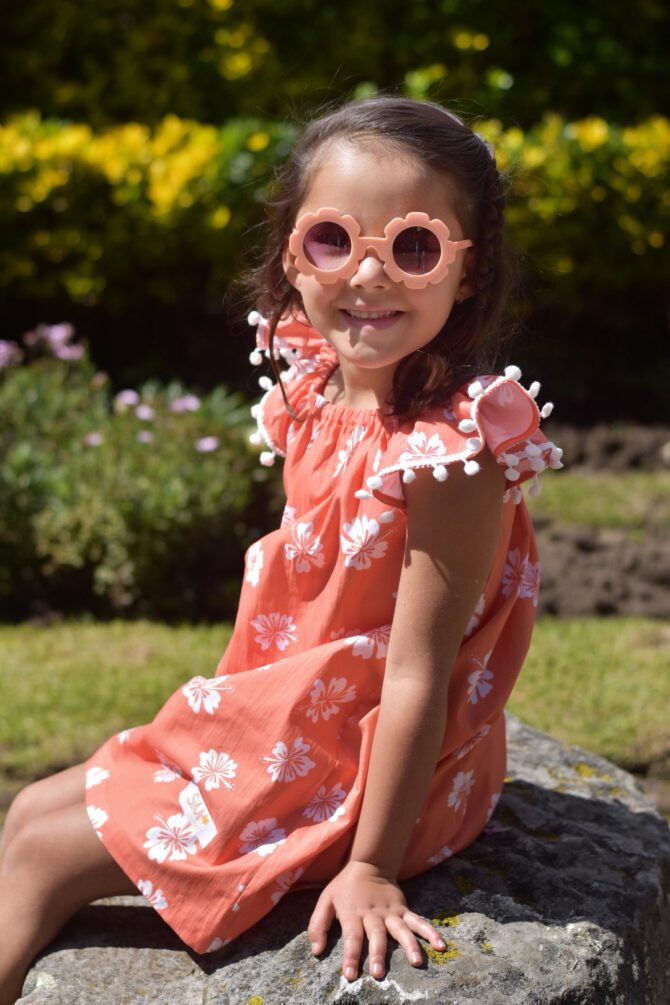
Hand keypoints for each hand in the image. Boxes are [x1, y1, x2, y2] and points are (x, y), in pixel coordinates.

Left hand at [307, 860, 446, 980]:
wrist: (369, 864)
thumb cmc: (345, 887)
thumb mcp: (326, 900)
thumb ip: (318, 925)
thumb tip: (316, 950)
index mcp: (353, 914)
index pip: (351, 937)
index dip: (350, 956)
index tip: (350, 976)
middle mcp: (373, 914)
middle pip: (377, 936)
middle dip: (378, 954)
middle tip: (379, 973)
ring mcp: (391, 912)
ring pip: (401, 930)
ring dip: (409, 945)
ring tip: (417, 961)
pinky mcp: (403, 909)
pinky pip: (418, 921)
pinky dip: (430, 932)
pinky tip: (440, 945)